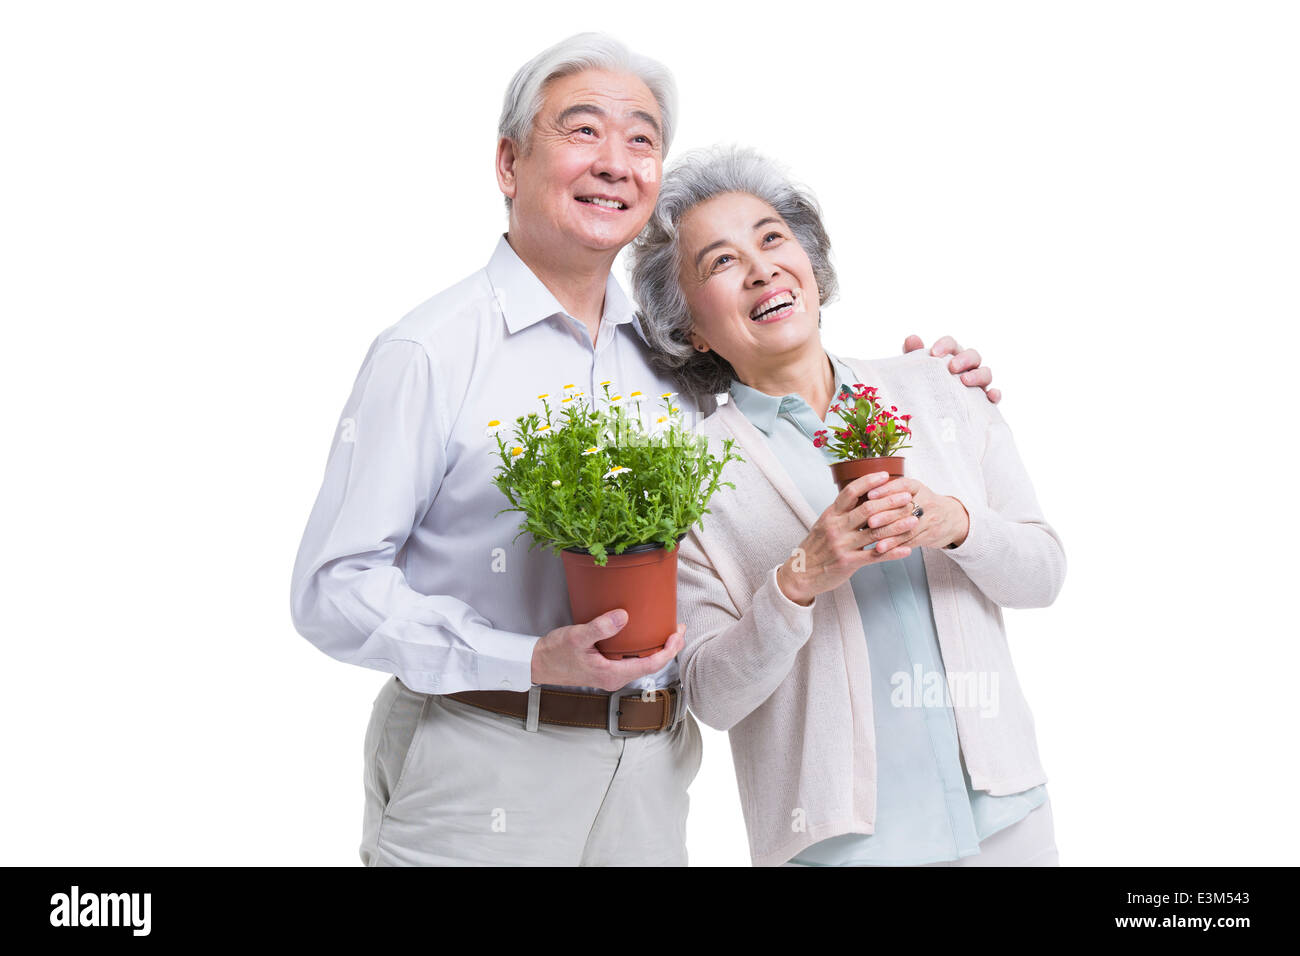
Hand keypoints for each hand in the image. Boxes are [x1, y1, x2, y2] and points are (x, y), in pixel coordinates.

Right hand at [531, 612, 685, 690]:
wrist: (537, 664)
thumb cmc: (555, 654)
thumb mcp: (577, 637)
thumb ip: (600, 627)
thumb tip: (623, 616)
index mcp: (612, 674)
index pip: (650, 665)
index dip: (668, 650)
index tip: (677, 634)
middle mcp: (615, 677)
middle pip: (650, 665)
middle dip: (667, 648)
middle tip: (677, 629)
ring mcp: (610, 673)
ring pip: (641, 662)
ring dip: (655, 648)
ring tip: (665, 630)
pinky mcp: (605, 667)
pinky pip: (630, 659)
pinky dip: (641, 647)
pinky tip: (641, 634)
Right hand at [776, 471, 916, 605]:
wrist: (800, 574)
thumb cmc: (815, 548)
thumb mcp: (824, 524)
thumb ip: (842, 512)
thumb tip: (862, 496)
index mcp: (831, 514)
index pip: (851, 492)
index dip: (869, 481)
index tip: (885, 475)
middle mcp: (836, 527)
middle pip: (867, 509)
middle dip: (890, 501)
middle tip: (908, 496)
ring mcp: (842, 545)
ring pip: (875, 532)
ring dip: (897, 525)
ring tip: (914, 519)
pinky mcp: (848, 562)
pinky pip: (874, 556)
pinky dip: (892, 552)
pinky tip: (906, 549)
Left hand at [866, 475, 969, 550]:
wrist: (951, 519)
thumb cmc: (921, 503)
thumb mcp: (911, 491)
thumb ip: (890, 490)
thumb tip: (861, 492)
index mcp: (917, 487)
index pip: (903, 485)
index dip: (886, 489)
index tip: (870, 495)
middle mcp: (926, 501)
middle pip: (904, 508)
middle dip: (886, 515)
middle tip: (869, 521)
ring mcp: (930, 519)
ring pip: (908, 528)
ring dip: (891, 536)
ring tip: (875, 542)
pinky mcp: (930, 535)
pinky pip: (911, 541)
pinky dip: (896, 547)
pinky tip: (884, 550)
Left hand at [902, 334, 1000, 403]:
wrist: (932, 417)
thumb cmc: (926, 388)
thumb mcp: (918, 373)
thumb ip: (914, 355)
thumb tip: (911, 339)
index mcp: (950, 357)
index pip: (952, 344)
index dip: (945, 345)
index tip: (934, 352)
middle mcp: (967, 368)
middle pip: (973, 355)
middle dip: (964, 358)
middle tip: (952, 367)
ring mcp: (978, 384)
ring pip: (986, 373)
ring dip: (978, 375)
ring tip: (965, 381)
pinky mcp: (984, 402)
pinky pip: (994, 396)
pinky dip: (994, 394)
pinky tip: (991, 396)